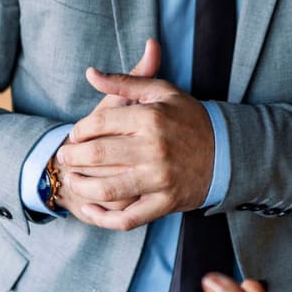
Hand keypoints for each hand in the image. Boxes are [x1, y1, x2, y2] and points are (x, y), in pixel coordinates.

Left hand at [55, 40, 214, 229]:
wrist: (227, 151)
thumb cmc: (188, 117)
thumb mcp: (160, 92)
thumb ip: (124, 82)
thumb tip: (90, 73)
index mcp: (151, 118)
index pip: (99, 124)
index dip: (80, 129)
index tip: (75, 133)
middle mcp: (154, 149)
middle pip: (96, 155)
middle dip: (72, 156)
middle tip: (64, 155)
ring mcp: (159, 179)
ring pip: (106, 189)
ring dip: (81, 186)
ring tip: (72, 178)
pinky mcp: (165, 203)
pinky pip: (127, 218)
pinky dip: (103, 218)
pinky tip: (90, 208)